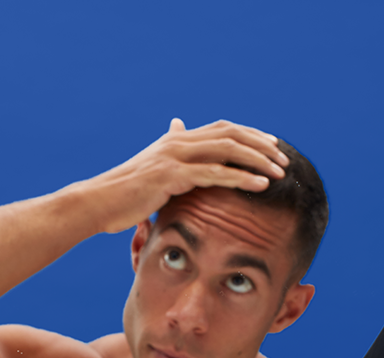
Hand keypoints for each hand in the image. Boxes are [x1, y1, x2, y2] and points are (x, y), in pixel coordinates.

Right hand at [91, 118, 288, 233]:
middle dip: (261, 145)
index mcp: (177, 139)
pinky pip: (215, 173)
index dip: (251, 135)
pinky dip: (241, 178)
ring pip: (227, 150)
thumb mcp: (152, 173)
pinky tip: (261, 185)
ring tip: (281, 173)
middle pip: (231, 133)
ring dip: (258, 160)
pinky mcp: (172, 175)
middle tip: (284, 159)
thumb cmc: (125, 195)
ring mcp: (175, 156)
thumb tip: (177, 134)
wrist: (99, 203)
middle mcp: (178, 141)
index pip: (223, 129)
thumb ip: (171, 159)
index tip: (273, 147)